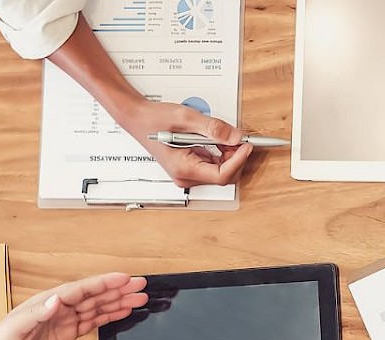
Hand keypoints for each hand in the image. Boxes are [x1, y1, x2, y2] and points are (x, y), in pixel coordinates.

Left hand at [0, 273, 149, 339]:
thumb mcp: (17, 327)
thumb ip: (38, 313)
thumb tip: (56, 299)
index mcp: (50, 301)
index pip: (83, 288)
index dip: (104, 283)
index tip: (124, 278)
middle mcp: (60, 307)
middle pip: (95, 295)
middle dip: (118, 289)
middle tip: (140, 284)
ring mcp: (66, 320)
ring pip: (98, 307)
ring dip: (118, 301)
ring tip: (139, 297)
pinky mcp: (68, 334)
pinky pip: (93, 322)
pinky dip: (109, 316)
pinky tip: (122, 311)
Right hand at [116, 101, 255, 187]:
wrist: (138, 119)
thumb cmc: (154, 119)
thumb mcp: (186, 118)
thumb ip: (213, 128)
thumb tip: (235, 136)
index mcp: (183, 168)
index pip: (221, 175)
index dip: (238, 160)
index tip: (246, 145)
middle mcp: (185, 176)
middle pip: (223, 176)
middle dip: (235, 157)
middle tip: (239, 138)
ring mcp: (187, 174)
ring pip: (220, 172)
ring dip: (229, 155)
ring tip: (226, 136)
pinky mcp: (189, 168)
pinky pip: (212, 165)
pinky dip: (220, 153)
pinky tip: (217, 140)